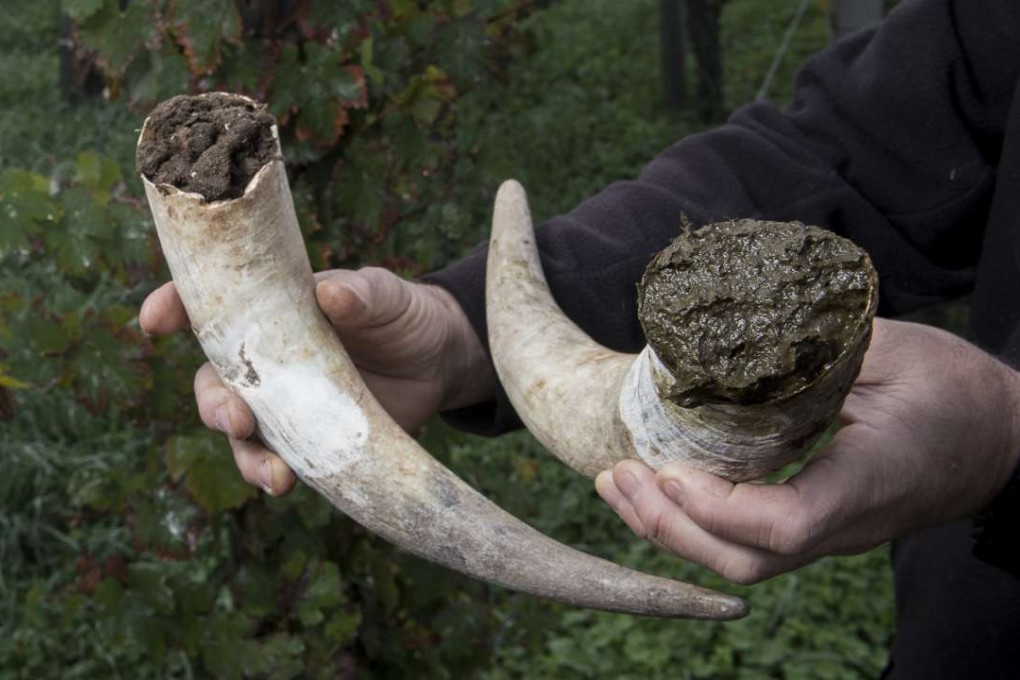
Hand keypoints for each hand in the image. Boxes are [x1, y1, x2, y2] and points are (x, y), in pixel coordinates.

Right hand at [139, 267, 494, 495]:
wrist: (437, 362)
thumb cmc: (401, 314)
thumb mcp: (385, 296)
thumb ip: (360, 293)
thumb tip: (332, 294)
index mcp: (270, 312)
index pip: (209, 307)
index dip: (174, 307)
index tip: (155, 320)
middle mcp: (265, 361)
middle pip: (214, 383)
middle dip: (214, 404)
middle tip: (237, 418)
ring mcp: (283, 404)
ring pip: (240, 433)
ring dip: (244, 454)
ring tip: (272, 473)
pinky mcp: (307, 440)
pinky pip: (277, 461)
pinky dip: (274, 475)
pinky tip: (286, 484)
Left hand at [595, 318, 1019, 583]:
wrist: (999, 438)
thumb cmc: (954, 390)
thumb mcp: (893, 350)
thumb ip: (816, 347)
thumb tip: (729, 333)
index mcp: (868, 480)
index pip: (785, 524)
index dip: (718, 507)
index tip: (668, 468)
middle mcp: (844, 522)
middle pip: (746, 558)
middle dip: (669, 526)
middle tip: (615, 474)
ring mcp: (829, 531)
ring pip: (742, 559)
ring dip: (670, 529)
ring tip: (617, 484)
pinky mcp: (816, 522)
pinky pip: (748, 541)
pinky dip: (694, 522)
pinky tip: (658, 489)